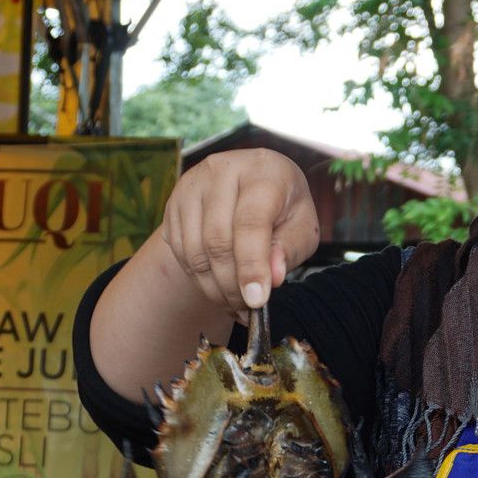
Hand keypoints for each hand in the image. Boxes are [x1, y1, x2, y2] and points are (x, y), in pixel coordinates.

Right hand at [159, 149, 320, 318]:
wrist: (253, 186)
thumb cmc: (285, 208)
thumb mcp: (302, 227)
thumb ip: (290, 250)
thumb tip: (272, 278)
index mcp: (263, 171)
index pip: (251, 223)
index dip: (252, 266)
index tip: (256, 300)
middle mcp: (223, 170)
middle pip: (218, 241)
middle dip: (233, 284)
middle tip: (248, 307)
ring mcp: (193, 184)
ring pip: (194, 250)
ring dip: (213, 287)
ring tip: (235, 301)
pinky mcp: (174, 201)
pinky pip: (179, 251)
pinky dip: (198, 277)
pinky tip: (218, 286)